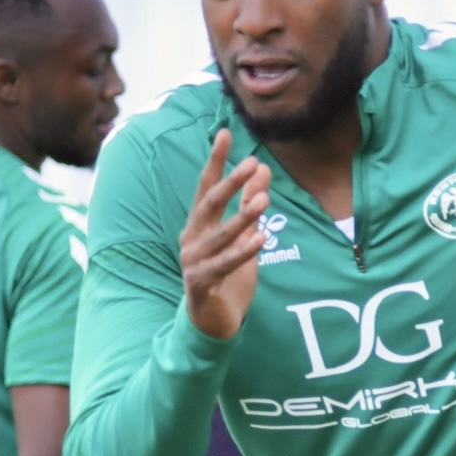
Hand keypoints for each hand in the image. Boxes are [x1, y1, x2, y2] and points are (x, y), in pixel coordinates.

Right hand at [182, 127, 270, 341]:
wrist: (213, 322)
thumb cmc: (228, 277)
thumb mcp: (245, 237)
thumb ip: (250, 206)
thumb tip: (262, 169)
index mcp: (199, 224)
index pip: (207, 186)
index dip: (216, 160)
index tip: (226, 133)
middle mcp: (192, 238)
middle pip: (210, 204)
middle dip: (230, 182)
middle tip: (252, 163)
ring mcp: (194, 260)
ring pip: (220, 234)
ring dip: (242, 217)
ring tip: (264, 200)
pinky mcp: (201, 283)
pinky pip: (224, 264)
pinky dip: (242, 252)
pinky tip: (260, 239)